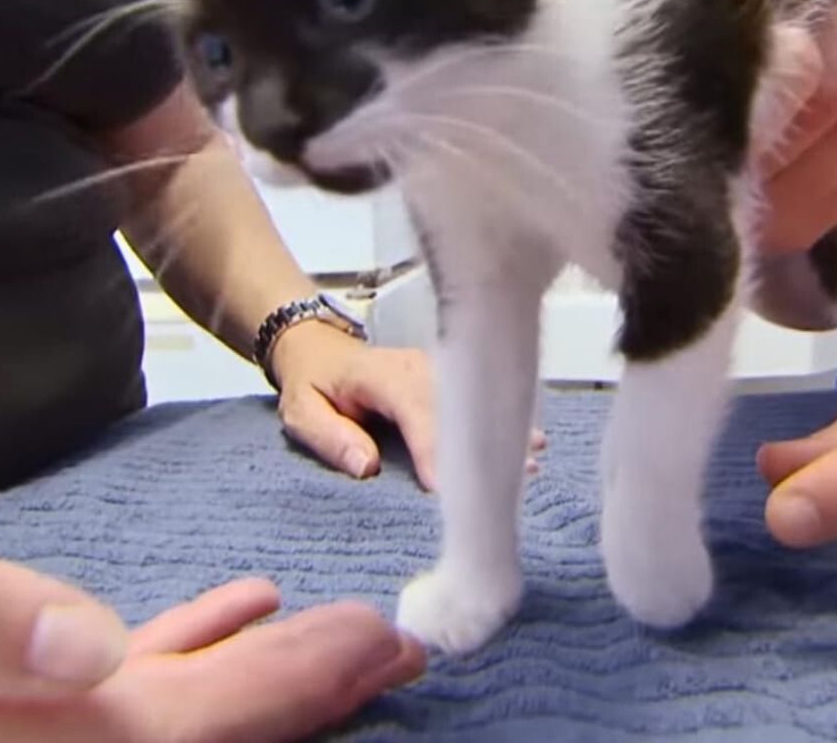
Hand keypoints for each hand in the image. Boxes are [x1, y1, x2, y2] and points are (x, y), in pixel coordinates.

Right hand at [0, 465, 424, 740]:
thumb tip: (83, 648)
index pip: (167, 733)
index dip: (280, 694)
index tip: (378, 640)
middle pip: (186, 741)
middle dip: (300, 697)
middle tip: (401, 645)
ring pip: (160, 722)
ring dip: (260, 681)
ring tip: (346, 639)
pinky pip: (105, 700)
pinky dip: (181, 660)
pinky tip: (231, 614)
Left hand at [271, 326, 548, 490]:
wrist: (318, 349)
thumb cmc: (312, 384)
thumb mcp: (301, 411)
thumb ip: (329, 436)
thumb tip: (364, 465)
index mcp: (380, 376)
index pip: (414, 411)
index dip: (433, 449)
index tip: (447, 488)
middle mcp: (416, 368)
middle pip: (455, 407)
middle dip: (481, 445)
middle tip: (514, 478)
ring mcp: (436, 370)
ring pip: (472, 400)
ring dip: (502, 431)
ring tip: (535, 457)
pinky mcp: (447, 378)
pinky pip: (475, 399)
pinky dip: (500, 421)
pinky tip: (532, 440)